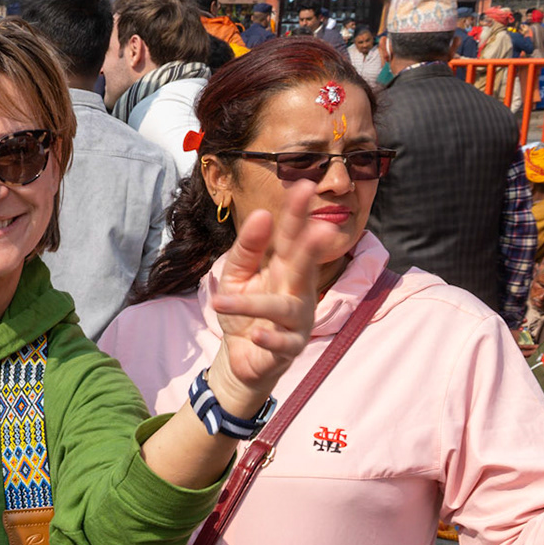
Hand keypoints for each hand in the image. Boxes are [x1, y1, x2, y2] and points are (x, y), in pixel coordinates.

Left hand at [206, 183, 328, 414]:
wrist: (243, 357)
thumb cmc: (244, 312)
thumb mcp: (237, 275)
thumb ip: (247, 248)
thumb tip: (262, 214)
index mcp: (285, 268)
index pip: (292, 237)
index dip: (298, 214)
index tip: (304, 187)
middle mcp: (297, 290)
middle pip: (304, 266)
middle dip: (312, 248)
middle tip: (319, 228)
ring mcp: (297, 320)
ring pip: (285, 308)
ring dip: (256, 305)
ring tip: (224, 302)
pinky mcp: (289, 348)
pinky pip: (283, 344)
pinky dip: (269, 339)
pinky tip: (256, 335)